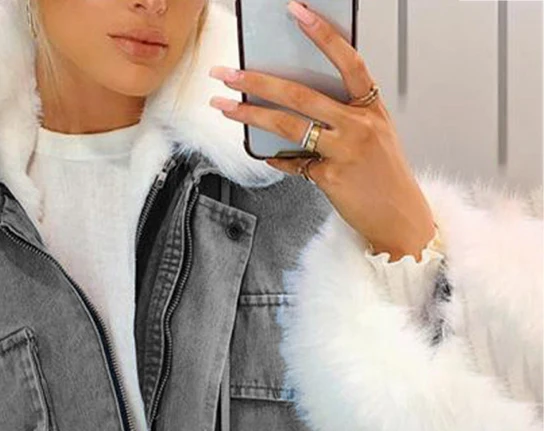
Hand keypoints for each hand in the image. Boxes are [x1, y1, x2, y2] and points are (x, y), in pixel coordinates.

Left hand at [209, 0, 436, 260]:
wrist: (399, 217)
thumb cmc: (384, 176)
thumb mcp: (373, 135)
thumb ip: (343, 116)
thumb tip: (297, 104)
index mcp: (371, 108)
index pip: (348, 60)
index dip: (323, 34)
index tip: (296, 11)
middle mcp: (359, 125)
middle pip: (301, 94)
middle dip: (257, 80)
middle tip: (227, 73)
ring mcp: (344, 151)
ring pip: (288, 125)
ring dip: (250, 114)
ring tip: (224, 105)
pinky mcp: (330, 177)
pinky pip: (292, 163)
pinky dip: (277, 159)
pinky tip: (265, 155)